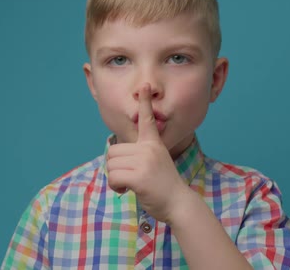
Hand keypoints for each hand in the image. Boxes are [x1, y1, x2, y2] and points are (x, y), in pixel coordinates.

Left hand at [106, 83, 189, 222]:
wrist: (179, 203)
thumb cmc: (164, 186)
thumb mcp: (155, 162)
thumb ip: (139, 155)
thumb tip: (114, 156)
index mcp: (153, 143)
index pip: (147, 119)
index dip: (145, 102)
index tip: (145, 86)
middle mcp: (149, 149)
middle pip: (113, 151)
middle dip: (115, 166)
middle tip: (128, 177)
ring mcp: (144, 162)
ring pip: (111, 165)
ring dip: (115, 178)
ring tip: (129, 185)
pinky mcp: (139, 177)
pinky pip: (114, 177)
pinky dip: (115, 187)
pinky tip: (126, 191)